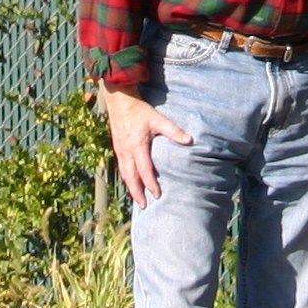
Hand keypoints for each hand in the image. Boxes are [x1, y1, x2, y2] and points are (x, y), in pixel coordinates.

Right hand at [100, 83, 192, 207]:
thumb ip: (173, 131)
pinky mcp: (117, 147)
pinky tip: (130, 182)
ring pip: (124, 173)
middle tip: (144, 205)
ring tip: (137, 198)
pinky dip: (126, 177)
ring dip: (131, 187)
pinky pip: (121, 167)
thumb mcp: (158, 119)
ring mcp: (120, 150)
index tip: (157, 195)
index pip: (145, 170)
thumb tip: (190, 140)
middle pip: (131, 177)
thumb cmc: (140, 110)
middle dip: (137, 192)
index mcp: (137, 146)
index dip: (151, 183)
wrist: (120, 101)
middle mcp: (126, 151)